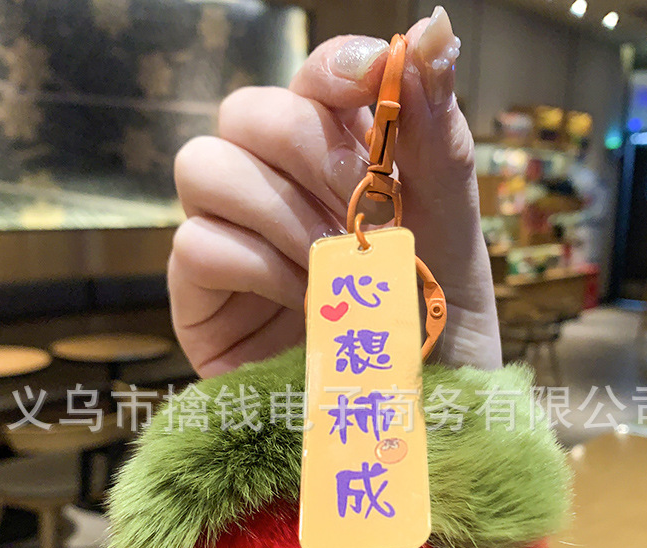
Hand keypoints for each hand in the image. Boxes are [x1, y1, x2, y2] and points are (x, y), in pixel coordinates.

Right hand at [169, 6, 499, 375]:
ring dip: (278, 213)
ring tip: (329, 267)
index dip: (331, 69)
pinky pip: (194, 245)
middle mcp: (279, 188)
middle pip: (248, 113)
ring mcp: (236, 240)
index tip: (369, 83)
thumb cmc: (438, 319)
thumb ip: (437, 133)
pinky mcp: (204, 298)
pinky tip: (299, 301)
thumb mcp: (452, 227)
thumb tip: (435, 24)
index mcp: (341, 159)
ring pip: (202, 166)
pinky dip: (253, 267)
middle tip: (356, 213)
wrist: (418, 411)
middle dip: (308, 155)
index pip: (312, 79)